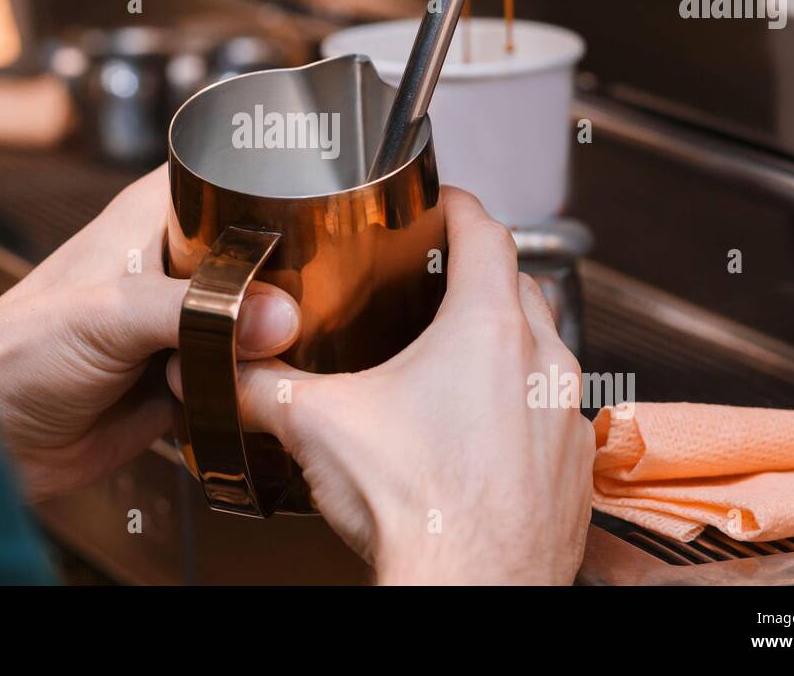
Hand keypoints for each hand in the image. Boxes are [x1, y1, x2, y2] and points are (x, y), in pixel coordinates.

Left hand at [0, 167, 300, 501]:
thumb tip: (281, 317)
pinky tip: (282, 386)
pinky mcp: (191, 376)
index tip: (333, 205)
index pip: (232, 178)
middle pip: (261, 254)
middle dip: (296, 276)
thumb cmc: (17, 354)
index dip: (280, 185)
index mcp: (153, 217)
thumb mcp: (107, 314)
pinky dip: (261, 383)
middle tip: (337, 294)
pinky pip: (246, 373)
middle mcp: (177, 264)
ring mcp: (186, 322)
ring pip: (259, 317)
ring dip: (281, 338)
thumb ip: (196, 313)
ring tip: (315, 343)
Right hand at [168, 188, 594, 584]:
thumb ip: (259, 385)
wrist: (471, 590)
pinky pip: (553, 411)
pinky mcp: (574, 467)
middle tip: (434, 281)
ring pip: (543, 349)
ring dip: (505, 342)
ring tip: (453, 357)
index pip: (487, 231)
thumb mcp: (316, 426)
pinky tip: (479, 430)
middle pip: (520, 285)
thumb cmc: (417, 509)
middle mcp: (542, 364)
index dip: (458, 206)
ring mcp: (566, 417)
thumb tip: (219, 367)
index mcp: (488, 329)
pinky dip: (522, 403)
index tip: (439, 203)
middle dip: (479, 274)